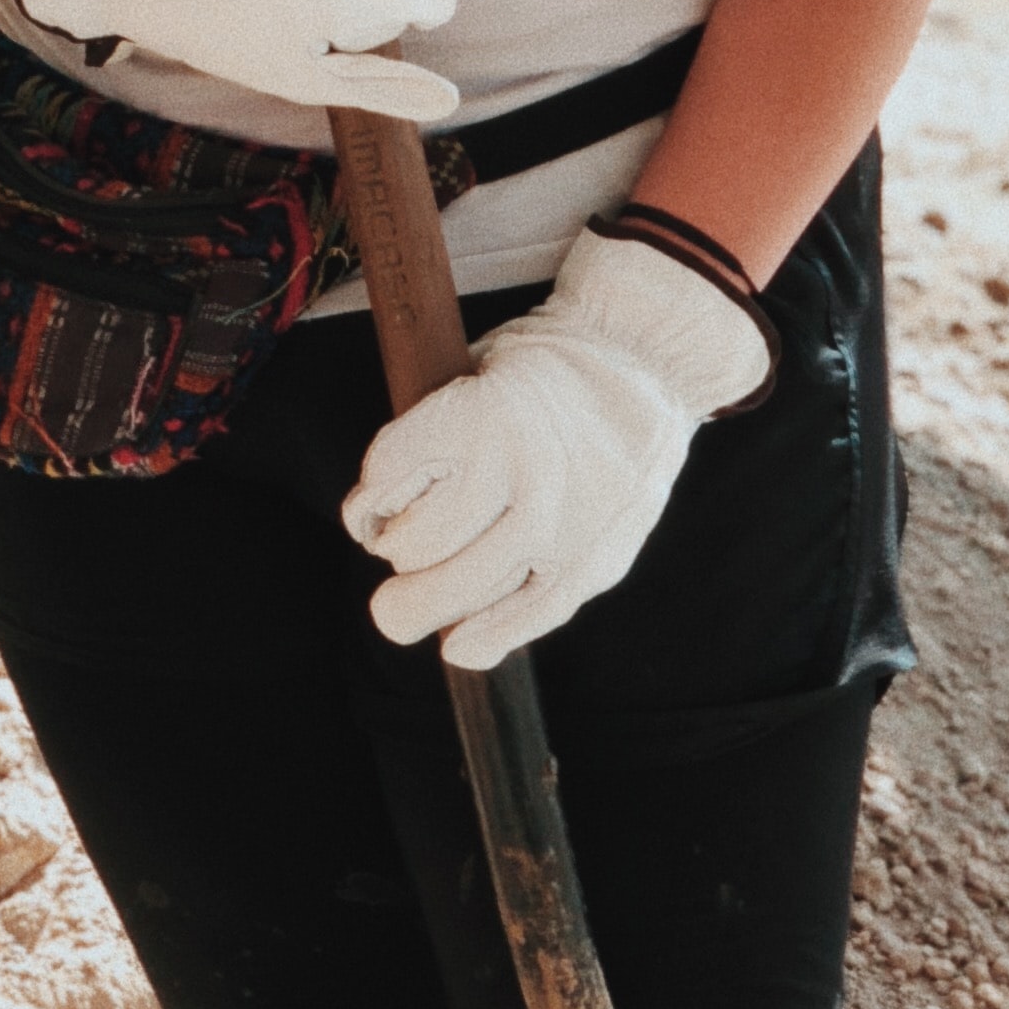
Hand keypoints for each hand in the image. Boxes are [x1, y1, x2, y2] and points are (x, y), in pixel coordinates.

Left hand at [343, 227, 770, 670]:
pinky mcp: (594, 560)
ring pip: (465, 589)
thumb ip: (428, 437)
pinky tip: (459, 644)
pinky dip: (487, 637)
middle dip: (391, 553)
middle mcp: (521, 474)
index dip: (368, 499)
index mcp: (480, 415)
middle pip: (418, 547)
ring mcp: (561, 524)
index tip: (372, 503)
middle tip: (387, 548)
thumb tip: (378, 514)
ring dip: (425, 599)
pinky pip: (530, 616)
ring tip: (412, 596)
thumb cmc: (539, 368)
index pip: (387, 478)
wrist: (641, 363)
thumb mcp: (469, 371)